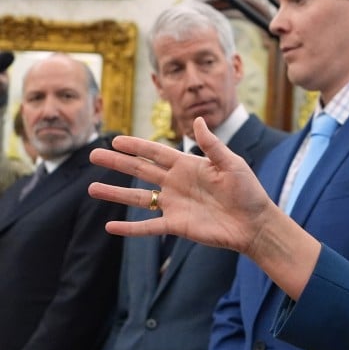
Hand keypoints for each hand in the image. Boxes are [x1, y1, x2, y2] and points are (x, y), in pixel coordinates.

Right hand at [88, 117, 272, 254]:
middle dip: (117, 163)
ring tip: (91, 188)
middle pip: (140, 171)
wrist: (255, 222)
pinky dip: (129, 228)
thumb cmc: (248, 191)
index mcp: (188, 166)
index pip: (156, 153)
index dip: (135, 146)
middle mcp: (177, 184)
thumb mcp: (232, 164)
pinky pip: (148, 227)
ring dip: (115, 194)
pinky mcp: (177, 225)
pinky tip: (110, 227)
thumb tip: (198, 121)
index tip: (115, 139)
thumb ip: (212, 145)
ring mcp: (174, 205)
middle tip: (93, 155)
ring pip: (138, 198)